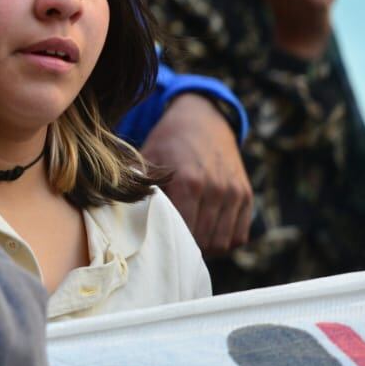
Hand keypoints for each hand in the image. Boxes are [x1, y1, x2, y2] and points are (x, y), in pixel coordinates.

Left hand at [142, 93, 252, 254]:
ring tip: (188, 240)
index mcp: (189, 182)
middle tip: (170, 244)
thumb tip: (117, 214)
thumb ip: (137, 187)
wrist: (202, 118)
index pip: (183, 231)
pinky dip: (225, 241)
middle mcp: (217, 189)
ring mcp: (235, 193)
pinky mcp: (246, 196)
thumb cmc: (168, 141)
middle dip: (186, 247)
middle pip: (203, 240)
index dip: (169, 241)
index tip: (156, 241)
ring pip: (223, 242)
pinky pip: (239, 235)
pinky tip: (207, 233)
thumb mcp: (148, 158)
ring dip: (206, 247)